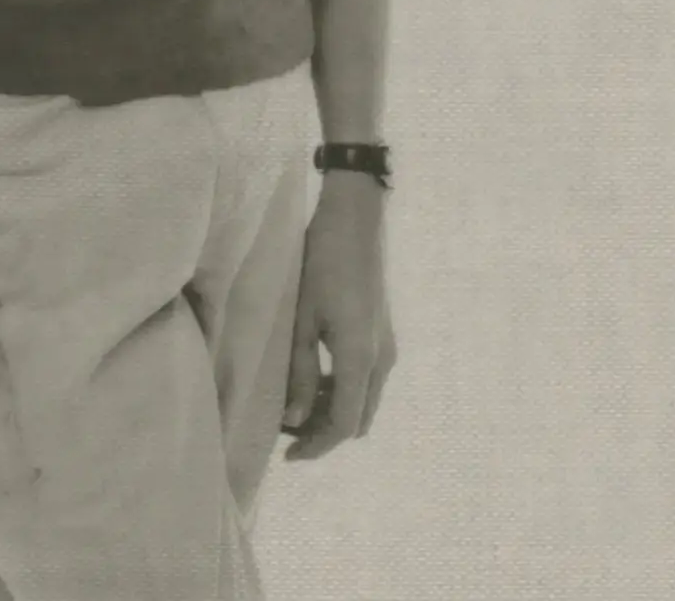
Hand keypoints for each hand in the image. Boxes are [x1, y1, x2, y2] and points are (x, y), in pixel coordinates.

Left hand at [282, 177, 395, 461]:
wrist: (355, 219)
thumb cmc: (321, 261)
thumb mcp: (302, 317)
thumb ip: (299, 371)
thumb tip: (295, 420)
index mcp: (360, 357)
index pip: (344, 423)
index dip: (317, 445)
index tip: (288, 455)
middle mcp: (381, 358)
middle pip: (358, 418)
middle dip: (325, 431)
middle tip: (288, 430)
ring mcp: (386, 346)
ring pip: (364, 400)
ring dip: (334, 410)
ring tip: (296, 402)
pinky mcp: (383, 333)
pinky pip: (366, 379)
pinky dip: (343, 389)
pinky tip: (314, 377)